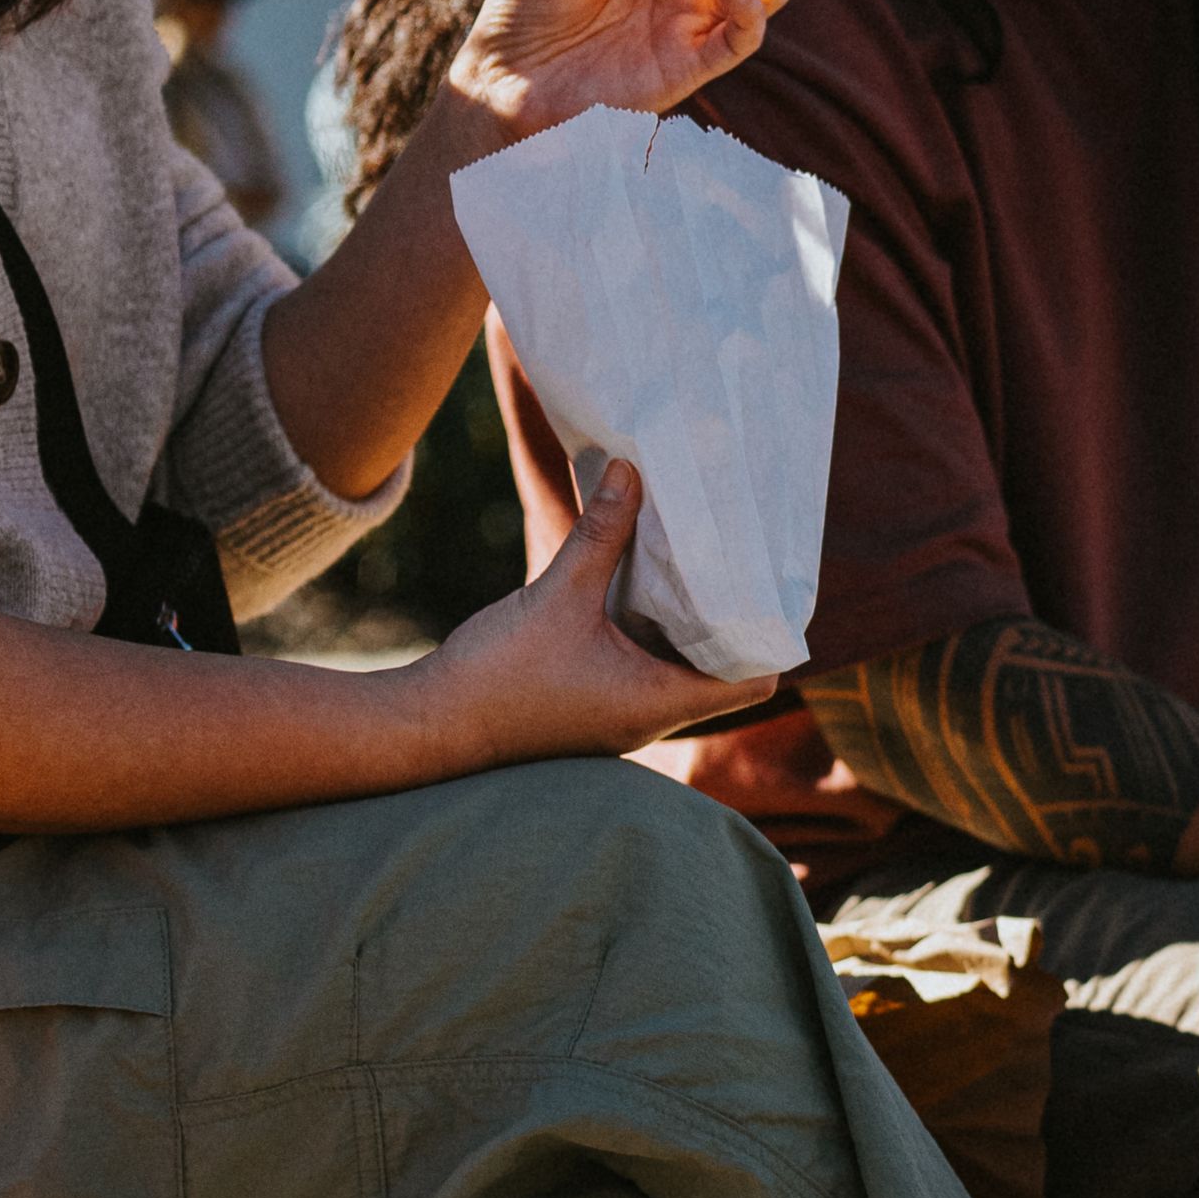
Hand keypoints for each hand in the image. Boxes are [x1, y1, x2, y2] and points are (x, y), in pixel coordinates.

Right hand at [412, 458, 760, 766]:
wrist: (427, 726)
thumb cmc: (496, 675)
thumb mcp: (557, 594)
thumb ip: (600, 534)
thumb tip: (634, 471)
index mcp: (657, 702)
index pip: (754, 680)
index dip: (771, 635)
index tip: (770, 583)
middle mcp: (649, 717)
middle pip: (724, 670)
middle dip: (733, 616)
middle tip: (740, 557)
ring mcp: (620, 716)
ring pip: (679, 665)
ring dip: (689, 620)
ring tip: (698, 560)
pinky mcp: (592, 706)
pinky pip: (642, 666)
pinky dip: (651, 630)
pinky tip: (642, 582)